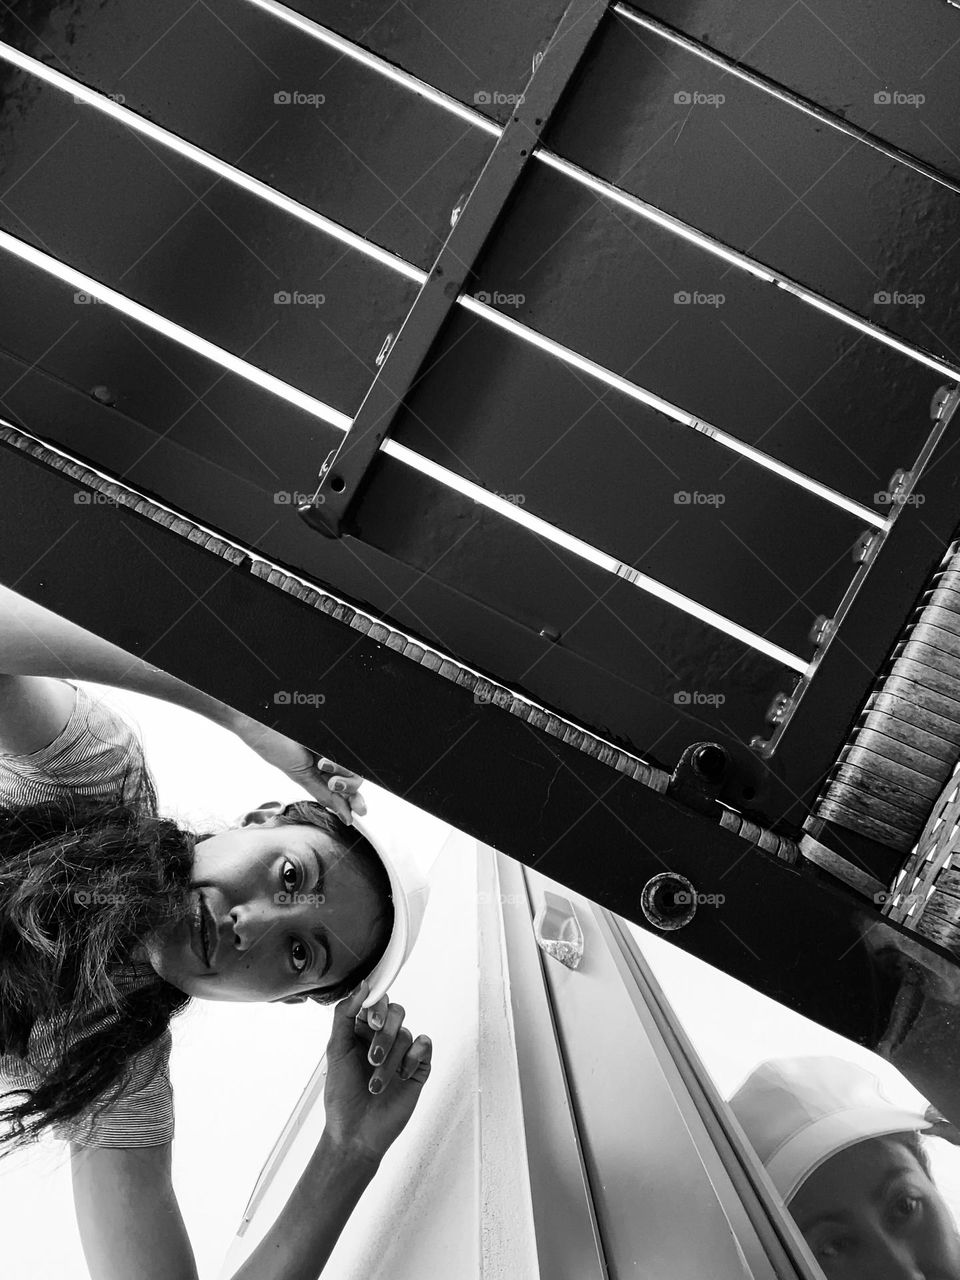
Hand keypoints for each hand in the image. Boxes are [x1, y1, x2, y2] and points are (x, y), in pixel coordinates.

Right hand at [232, 718, 366, 823]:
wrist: (267, 726)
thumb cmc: (276, 748)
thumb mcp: (302, 777)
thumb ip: (325, 795)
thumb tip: (346, 816)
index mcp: (321, 772)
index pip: (346, 789)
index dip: (355, 800)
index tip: (360, 810)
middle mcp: (330, 759)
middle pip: (354, 779)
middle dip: (348, 786)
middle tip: (333, 783)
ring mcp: (332, 747)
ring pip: (354, 766)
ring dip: (340, 769)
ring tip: (322, 764)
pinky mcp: (334, 735)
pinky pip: (349, 752)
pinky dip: (340, 760)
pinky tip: (324, 758)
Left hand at [322, 980, 431, 1165]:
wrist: (357, 1134)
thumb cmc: (342, 1096)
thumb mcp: (336, 1051)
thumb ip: (345, 1014)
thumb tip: (362, 986)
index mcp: (360, 1031)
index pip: (375, 1003)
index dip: (376, 1007)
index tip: (371, 1023)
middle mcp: (382, 1039)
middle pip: (395, 1013)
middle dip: (384, 1035)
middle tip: (373, 1056)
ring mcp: (400, 1054)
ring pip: (406, 1034)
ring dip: (391, 1060)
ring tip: (376, 1083)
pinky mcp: (417, 1069)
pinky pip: (424, 1047)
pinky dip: (414, 1058)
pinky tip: (402, 1074)